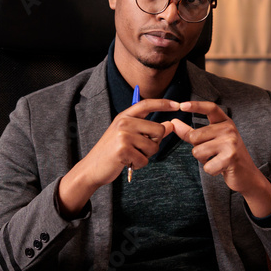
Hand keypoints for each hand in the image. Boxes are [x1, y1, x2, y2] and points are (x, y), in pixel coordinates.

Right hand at [57, 98, 178, 215]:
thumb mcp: (129, 136)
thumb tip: (171, 125)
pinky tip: (127, 163)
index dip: (163, 103)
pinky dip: (139, 164)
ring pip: (154, 147)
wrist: (92, 167)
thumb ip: (149, 130)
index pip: (146, 104)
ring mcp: (123, 135)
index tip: (177, 104)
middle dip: (155, 143)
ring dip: (146, 156)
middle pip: (159, 130)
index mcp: (125, 116)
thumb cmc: (112, 151)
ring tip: (131, 155)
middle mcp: (124, 122)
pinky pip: (145, 160)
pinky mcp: (123, 150)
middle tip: (139, 149)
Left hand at [171, 101, 270, 217]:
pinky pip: (206, 166)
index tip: (181, 105)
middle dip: (197, 148)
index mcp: (224, 122)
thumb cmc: (225, 156)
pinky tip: (221, 168)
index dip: (195, 106)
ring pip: (197, 152)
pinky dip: (211, 170)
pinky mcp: (231, 157)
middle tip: (212, 153)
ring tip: (217, 159)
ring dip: (203, 160)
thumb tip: (173, 122)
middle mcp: (229, 129)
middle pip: (194, 137)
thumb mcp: (210, 140)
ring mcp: (231, 142)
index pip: (210, 108)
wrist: (246, 174)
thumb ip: (191, 132)